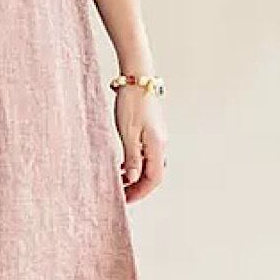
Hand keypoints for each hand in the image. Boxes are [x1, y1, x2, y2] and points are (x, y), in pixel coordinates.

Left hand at [113, 85, 166, 203]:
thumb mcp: (128, 133)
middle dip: (138, 188)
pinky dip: (135, 164)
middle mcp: (161, 144)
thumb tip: (134, 180)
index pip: (153, 179)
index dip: (140, 193)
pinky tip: (122, 165)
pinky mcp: (151, 131)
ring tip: (119, 182)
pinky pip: (146, 154)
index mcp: (157, 147)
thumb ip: (132, 158)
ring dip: (136, 176)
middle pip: (153, 175)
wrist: (137, 78)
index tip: (125, 200)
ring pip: (149, 165)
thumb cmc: (131, 103)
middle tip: (121, 195)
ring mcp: (157, 137)